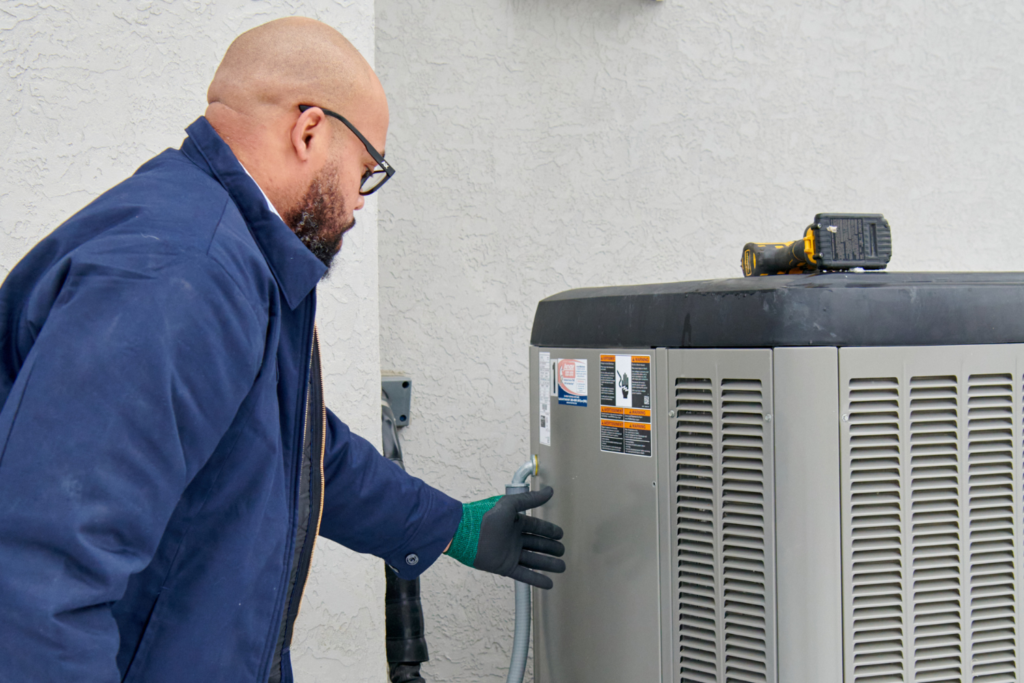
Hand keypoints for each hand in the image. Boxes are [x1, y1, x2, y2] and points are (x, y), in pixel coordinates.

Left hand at [445, 486, 564, 588]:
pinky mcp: (505, 567)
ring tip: (562, 567)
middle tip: (563, 551)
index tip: (561, 534)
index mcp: (514, 522)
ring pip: (533, 560)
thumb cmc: (486, 517)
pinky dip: (537, 579)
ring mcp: (510, 553)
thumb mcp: (509, 505)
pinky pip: (524, 574)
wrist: (466, 535)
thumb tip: (550, 490)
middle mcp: (513, 538)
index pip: (536, 527)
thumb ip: (530, 499)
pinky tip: (549, 584)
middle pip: (537, 544)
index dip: (549, 530)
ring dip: (547, 564)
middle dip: (550, 548)